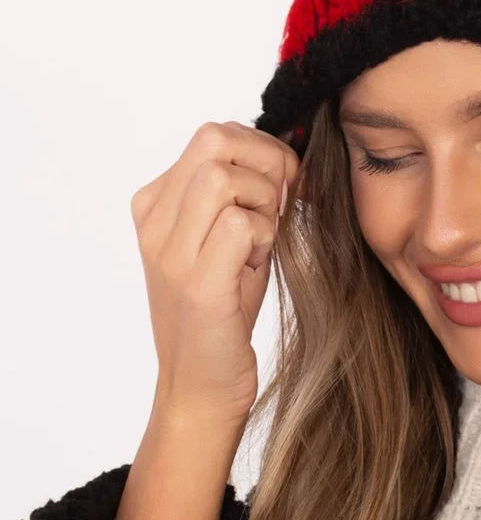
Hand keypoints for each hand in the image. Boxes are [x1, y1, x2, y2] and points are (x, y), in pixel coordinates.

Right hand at [130, 120, 302, 428]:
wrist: (201, 385)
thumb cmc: (224, 314)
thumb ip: (244, 195)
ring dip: (264, 204)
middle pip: (215, 140)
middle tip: (283, 205)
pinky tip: (257, 266)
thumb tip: (288, 154)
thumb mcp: (230, 242)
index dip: (262, 150)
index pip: (213, 134)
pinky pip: (241, 223)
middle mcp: (153, 222)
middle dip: (267, 163)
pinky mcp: (196, 284)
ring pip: (226, 178)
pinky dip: (265, 238)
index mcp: (155, 204)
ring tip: (262, 243)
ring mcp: (170, 253)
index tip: (286, 187)